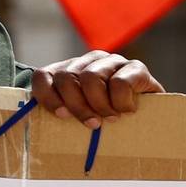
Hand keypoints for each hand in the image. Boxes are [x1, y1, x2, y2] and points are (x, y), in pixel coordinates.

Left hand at [30, 51, 164, 128]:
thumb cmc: (109, 123)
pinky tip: (128, 110)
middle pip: (67, 78)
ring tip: (110, 120)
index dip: (48, 97)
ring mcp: (112, 62)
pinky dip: (121, 102)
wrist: (153, 121)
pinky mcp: (136, 68)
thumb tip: (32, 123)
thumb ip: (62, 115)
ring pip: (91, 78)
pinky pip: (120, 82)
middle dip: (78, 106)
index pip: (44, 76)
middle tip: (92, 124)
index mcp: (70, 71)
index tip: (62, 116)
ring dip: (100, 105)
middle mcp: (89, 61)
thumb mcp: (81, 119)